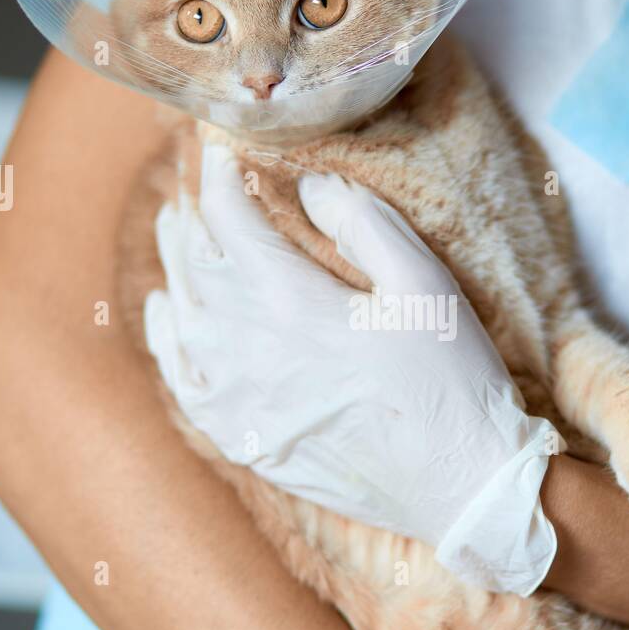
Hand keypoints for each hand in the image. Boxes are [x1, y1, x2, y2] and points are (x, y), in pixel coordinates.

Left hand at [145, 143, 558, 595]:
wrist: (460, 483)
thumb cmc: (452, 380)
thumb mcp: (424, 284)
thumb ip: (362, 223)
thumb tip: (308, 183)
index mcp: (292, 304)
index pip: (229, 220)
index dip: (219, 175)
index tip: (221, 146)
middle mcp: (248, 351)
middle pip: (193, 265)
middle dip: (192, 215)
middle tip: (199, 185)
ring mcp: (240, 402)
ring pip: (182, 318)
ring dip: (175, 267)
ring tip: (179, 233)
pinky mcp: (245, 439)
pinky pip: (183, 383)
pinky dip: (168, 340)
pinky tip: (169, 316)